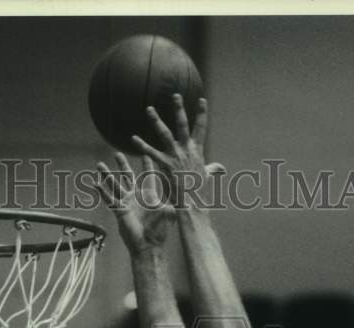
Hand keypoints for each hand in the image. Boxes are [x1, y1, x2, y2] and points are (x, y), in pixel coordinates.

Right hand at [96, 152, 175, 255]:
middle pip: (128, 177)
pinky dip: (102, 192)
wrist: (148, 246)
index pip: (148, 176)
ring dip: (107, 175)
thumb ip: (176, 200)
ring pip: (115, 185)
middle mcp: (136, 197)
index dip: (147, 164)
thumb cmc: (159, 231)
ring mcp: (127, 204)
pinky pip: (109, 199)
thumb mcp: (170, 213)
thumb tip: (187, 193)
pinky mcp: (119, 211)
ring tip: (99, 164)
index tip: (145, 152)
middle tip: (117, 153)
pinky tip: (94, 183)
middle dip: (122, 165)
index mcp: (149, 196)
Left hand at [132, 95, 215, 209]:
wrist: (194, 206)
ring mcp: (176, 157)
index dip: (202, 114)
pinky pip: (152, 153)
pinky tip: (134, 139)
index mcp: (197, 152)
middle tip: (175, 95)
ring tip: (148, 109)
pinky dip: (142, 146)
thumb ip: (212, 170)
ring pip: (165, 134)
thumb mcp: (208, 178)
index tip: (201, 100)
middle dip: (179, 109)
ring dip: (156, 121)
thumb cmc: (200, 194)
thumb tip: (219, 167)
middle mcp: (187, 151)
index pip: (201, 128)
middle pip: (183, 125)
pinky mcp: (166, 166)